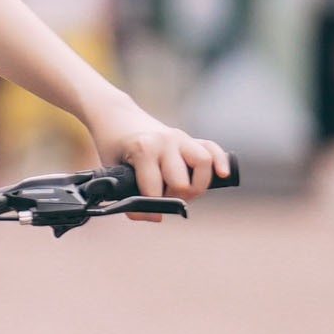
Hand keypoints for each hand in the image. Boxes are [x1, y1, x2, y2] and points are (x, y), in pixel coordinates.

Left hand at [86, 102, 230, 200]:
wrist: (116, 115)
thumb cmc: (112, 145)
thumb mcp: (110, 168)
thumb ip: (127, 193)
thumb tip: (154, 217)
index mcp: (143, 149)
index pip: (154, 192)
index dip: (148, 210)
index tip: (145, 214)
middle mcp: (165, 142)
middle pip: (183, 183)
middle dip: (174, 199)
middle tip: (162, 199)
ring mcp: (180, 138)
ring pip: (204, 164)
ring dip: (197, 186)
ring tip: (182, 191)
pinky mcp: (189, 137)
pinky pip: (212, 148)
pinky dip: (221, 162)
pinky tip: (223, 175)